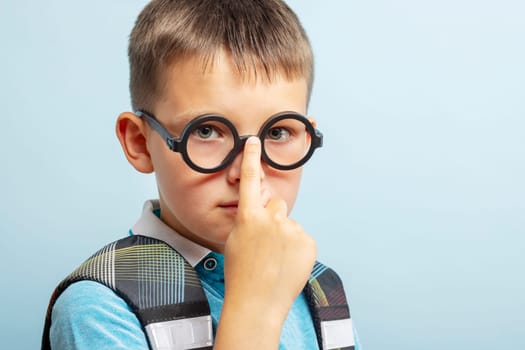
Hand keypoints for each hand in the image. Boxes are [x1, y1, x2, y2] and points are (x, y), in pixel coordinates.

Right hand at [217, 136, 316, 347]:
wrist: (257, 303)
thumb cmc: (241, 274)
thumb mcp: (235, 241)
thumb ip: (249, 220)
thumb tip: (261, 211)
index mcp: (248, 217)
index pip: (250, 180)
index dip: (251, 158)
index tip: (254, 141)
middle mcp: (271, 219)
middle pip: (277, 204)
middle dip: (273, 218)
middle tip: (266, 243)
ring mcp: (291, 230)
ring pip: (289, 224)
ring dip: (285, 236)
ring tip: (275, 259)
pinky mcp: (308, 242)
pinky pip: (302, 238)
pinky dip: (296, 249)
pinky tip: (287, 264)